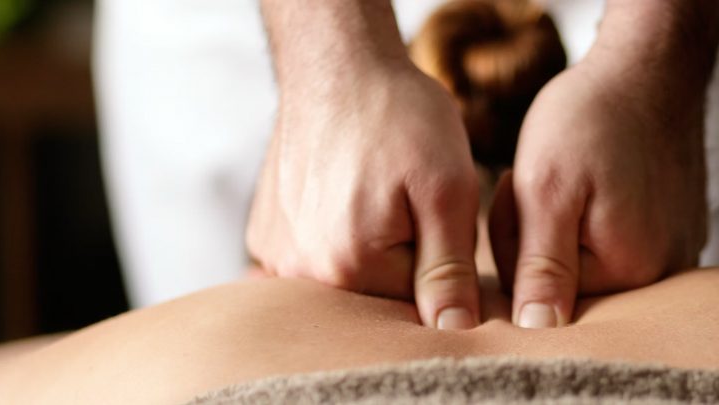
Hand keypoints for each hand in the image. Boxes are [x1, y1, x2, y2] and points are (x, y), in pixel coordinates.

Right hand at [246, 59, 480, 329]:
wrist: (337, 66)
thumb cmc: (400, 119)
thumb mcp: (446, 189)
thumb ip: (448, 270)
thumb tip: (454, 332)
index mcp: (352, 267)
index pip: (414, 309)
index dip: (443, 273)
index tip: (441, 226)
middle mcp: (302, 271)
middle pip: (373, 299)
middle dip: (404, 264)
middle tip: (405, 201)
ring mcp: (275, 254)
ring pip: (344, 280)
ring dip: (366, 253)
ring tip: (372, 196)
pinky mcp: (265, 236)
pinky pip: (310, 261)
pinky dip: (332, 243)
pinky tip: (343, 203)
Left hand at [489, 0, 718, 327]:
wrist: (651, 68)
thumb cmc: (591, 120)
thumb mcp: (546, 188)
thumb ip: (540, 267)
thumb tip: (537, 332)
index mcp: (628, 269)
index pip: (543, 292)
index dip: (517, 241)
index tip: (523, 192)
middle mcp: (664, 272)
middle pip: (572, 283)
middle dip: (542, 236)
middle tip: (545, 180)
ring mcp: (678, 251)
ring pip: (593, 260)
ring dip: (570, 224)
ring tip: (580, 176)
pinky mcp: (681, 230)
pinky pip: (624, 242)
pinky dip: (602, 215)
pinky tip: (606, 180)